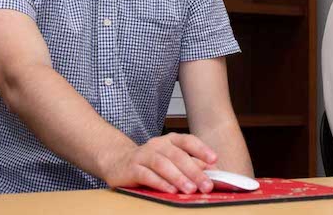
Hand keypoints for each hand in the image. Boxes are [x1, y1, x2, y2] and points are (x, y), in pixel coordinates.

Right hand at [101, 132, 217, 193]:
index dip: (201, 149)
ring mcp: (143, 155)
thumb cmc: (150, 163)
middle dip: (194, 171)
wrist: (118, 162)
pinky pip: (147, 175)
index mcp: (170, 140)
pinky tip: (170, 191)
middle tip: (206, 185)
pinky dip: (160, 183)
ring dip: (178, 177)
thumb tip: (212, 171)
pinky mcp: (132, 168)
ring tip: (190, 189)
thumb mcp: (172, 161)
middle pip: (177, 155)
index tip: (214, 160)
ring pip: (163, 164)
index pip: (188, 141)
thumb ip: (191, 164)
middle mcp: (157, 144)